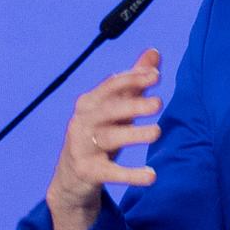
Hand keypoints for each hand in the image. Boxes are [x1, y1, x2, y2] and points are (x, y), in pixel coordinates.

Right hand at [46, 49, 163, 229]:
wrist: (71, 177)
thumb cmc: (98, 134)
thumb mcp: (114, 108)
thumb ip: (134, 82)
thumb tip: (155, 52)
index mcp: (89, 102)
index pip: (110, 86)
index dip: (132, 79)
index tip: (156, 76)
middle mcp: (82, 122)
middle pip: (109, 110)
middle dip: (133, 105)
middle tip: (159, 103)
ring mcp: (82, 147)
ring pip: (110, 138)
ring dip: (134, 134)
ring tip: (157, 132)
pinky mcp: (87, 171)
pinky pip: (110, 173)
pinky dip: (131, 175)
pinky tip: (152, 176)